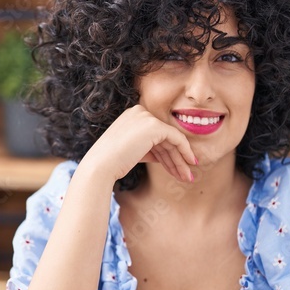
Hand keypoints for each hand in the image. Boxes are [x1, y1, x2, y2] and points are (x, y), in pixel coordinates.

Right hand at [79, 105, 197, 183]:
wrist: (101, 166)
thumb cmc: (113, 163)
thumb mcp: (133, 152)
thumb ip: (149, 149)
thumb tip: (166, 157)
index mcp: (132, 115)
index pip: (155, 135)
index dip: (167, 153)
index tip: (177, 168)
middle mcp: (139, 112)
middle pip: (164, 138)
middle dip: (176, 159)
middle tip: (186, 175)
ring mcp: (147, 117)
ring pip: (171, 140)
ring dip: (180, 161)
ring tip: (188, 177)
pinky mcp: (154, 126)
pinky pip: (176, 138)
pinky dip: (184, 152)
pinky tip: (189, 165)